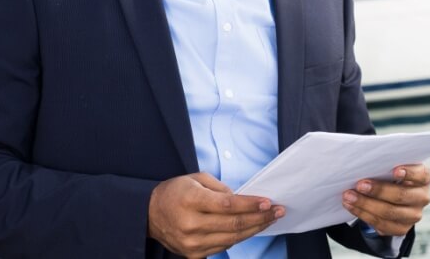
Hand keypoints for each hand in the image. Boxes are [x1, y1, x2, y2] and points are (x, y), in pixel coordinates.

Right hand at [148, 172, 284, 257]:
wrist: (150, 214)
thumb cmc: (176, 192)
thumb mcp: (196, 179)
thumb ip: (220, 188)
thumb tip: (243, 199)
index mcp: (190, 201)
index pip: (227, 205)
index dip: (250, 205)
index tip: (268, 202)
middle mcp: (190, 224)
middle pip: (233, 224)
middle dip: (260, 218)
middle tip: (278, 211)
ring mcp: (192, 243)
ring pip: (232, 238)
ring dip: (255, 229)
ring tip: (270, 220)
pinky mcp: (193, 254)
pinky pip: (224, 246)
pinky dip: (240, 237)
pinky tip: (251, 228)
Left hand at [342, 164, 429, 236]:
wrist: (393, 196)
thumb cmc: (392, 176)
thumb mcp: (393, 166)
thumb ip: (386, 165)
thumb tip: (366, 164)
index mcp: (424, 178)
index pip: (421, 175)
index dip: (409, 173)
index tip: (394, 170)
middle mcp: (422, 197)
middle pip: (401, 195)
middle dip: (378, 190)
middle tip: (359, 185)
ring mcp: (413, 215)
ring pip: (389, 212)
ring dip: (365, 204)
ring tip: (349, 196)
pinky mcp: (402, 228)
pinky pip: (381, 224)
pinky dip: (363, 215)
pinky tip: (351, 206)